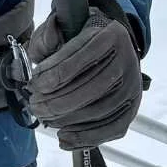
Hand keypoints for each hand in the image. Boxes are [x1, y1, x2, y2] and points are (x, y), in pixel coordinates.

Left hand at [24, 0, 142, 148]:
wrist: (111, 50)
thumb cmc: (82, 42)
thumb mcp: (64, 29)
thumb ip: (46, 39)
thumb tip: (37, 57)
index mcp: (110, 36)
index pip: (78, 57)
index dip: (52, 75)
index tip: (33, 85)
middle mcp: (127, 60)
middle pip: (90, 88)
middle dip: (56, 101)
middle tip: (35, 105)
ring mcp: (132, 86)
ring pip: (99, 110)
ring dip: (66, 119)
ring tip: (45, 118)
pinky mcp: (132, 107)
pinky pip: (112, 128)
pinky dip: (86, 137)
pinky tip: (64, 138)